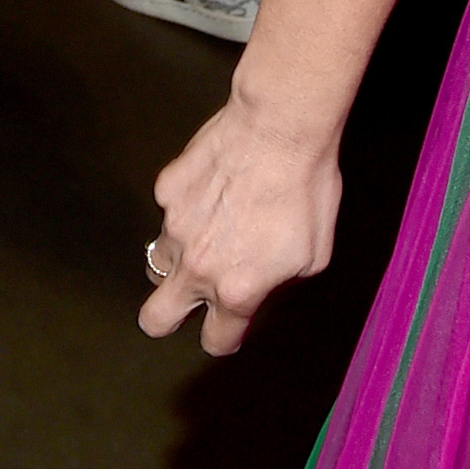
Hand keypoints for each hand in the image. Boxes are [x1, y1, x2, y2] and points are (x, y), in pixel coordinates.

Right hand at [140, 90, 341, 356]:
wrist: (279, 128)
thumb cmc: (306, 189)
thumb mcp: (313, 254)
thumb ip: (280, 284)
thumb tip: (264, 287)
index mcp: (237, 290)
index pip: (215, 340)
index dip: (224, 337)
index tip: (229, 328)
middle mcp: (198, 265)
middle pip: (155, 319)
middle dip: (169, 319)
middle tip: (188, 302)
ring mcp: (175, 225)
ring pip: (158, 262)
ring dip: (178, 260)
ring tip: (207, 235)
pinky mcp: (166, 189)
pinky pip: (168, 212)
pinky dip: (185, 210)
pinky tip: (213, 190)